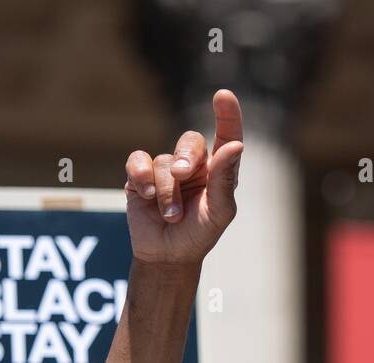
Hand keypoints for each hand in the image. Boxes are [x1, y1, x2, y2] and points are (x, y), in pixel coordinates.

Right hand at [124, 89, 244, 265]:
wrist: (167, 256)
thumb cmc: (199, 234)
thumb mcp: (219, 212)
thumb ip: (225, 179)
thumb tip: (235, 145)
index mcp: (218, 170)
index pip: (226, 136)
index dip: (227, 115)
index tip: (223, 96)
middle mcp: (192, 164)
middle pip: (189, 142)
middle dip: (185, 157)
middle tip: (182, 174)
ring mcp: (165, 169)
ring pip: (163, 161)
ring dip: (167, 191)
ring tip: (171, 215)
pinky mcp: (140, 176)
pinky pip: (138, 161)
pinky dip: (142, 177)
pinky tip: (148, 195)